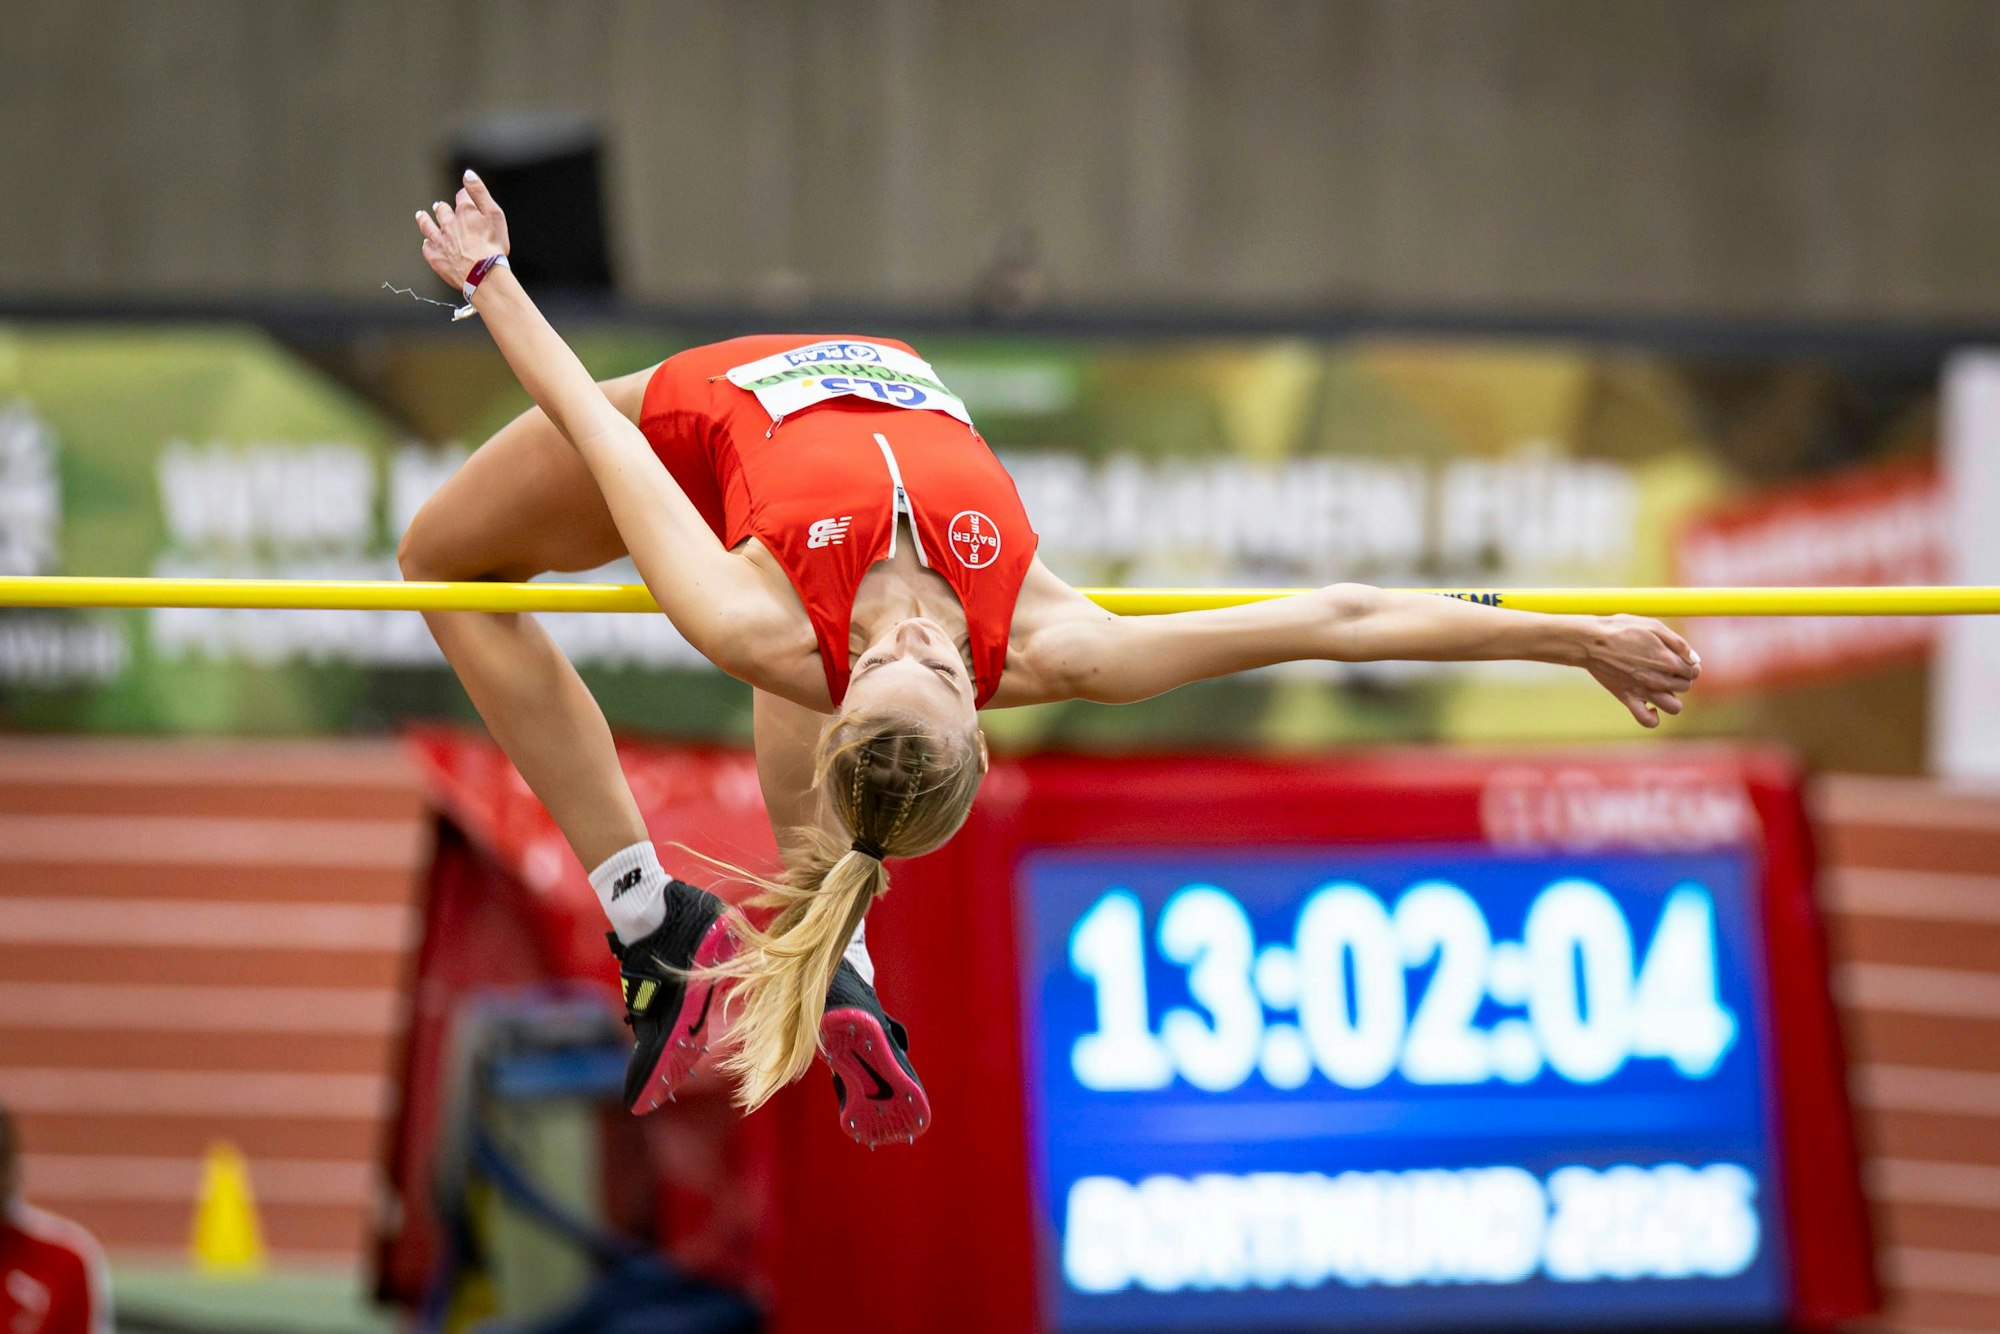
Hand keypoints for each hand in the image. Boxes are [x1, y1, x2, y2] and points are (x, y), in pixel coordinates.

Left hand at [414, 169, 509, 290]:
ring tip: (421, 216)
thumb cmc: (493, 245)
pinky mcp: (436, 258)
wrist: (482, 274)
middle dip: (441, 208)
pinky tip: (426, 243)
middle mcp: (448, 224)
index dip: (465, 196)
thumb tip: (468, 174)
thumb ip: (479, 192)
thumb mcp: (494, 214)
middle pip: (442, 211)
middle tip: (439, 206)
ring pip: (428, 227)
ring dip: (425, 220)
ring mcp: (440, 241)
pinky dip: (427, 244)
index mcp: (465, 212)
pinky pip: (427, 248)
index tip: (465, 197)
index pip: (462, 197)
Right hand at [1578, 614, 1700, 727]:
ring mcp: (1644, 691)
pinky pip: (1647, 720)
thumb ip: (1678, 643)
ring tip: (1662, 686)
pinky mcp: (1628, 699)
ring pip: (1674, 707)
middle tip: (1666, 668)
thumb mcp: (1654, 626)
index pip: (1693, 671)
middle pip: (1685, 687)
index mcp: (1668, 661)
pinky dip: (1653, 717)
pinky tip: (1651, 706)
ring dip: (1672, 698)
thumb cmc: (1622, 629)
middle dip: (1681, 678)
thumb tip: (1695, 660)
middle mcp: (1659, 679)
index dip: (1690, 664)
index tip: (1680, 659)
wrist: (1591, 641)